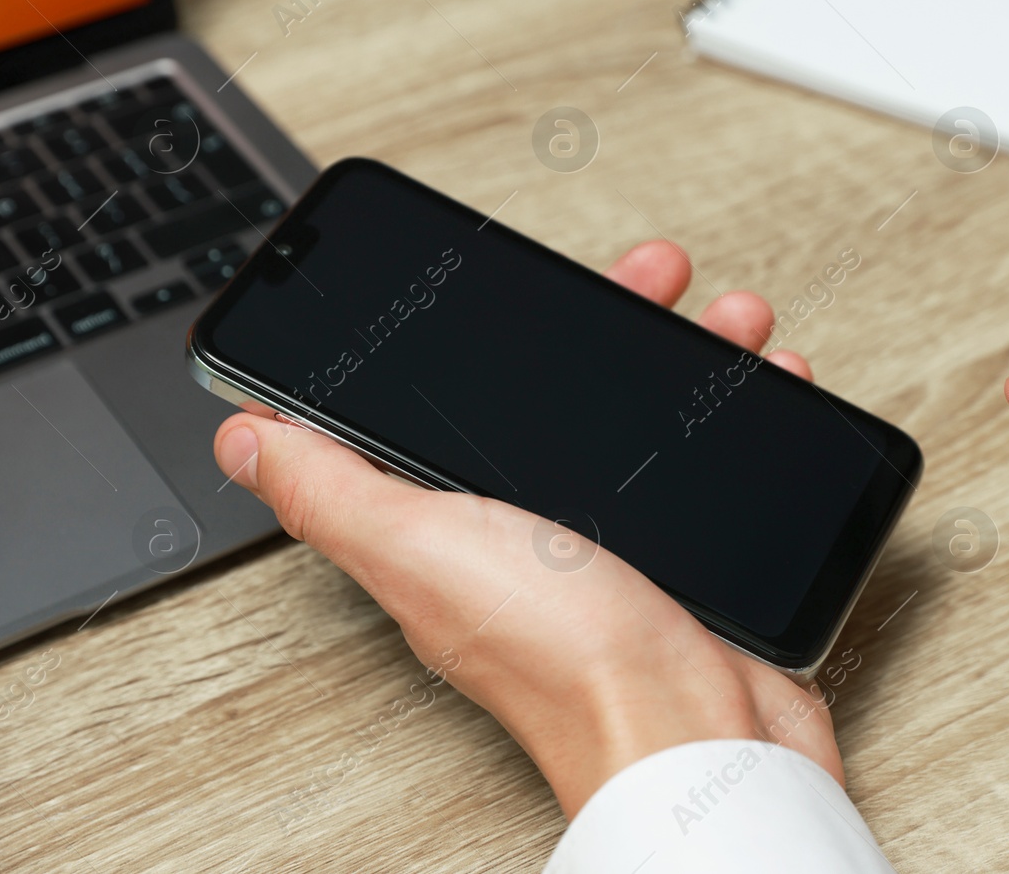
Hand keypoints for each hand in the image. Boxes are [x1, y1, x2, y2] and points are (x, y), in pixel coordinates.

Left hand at [213, 240, 837, 816]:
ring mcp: (611, 545)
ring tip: (728, 323)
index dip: (476, 337)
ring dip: (687, 354)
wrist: (692, 732)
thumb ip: (333, 490)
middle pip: (563, 400)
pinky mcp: (680, 561)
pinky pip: (702, 467)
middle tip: (652, 277)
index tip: (511, 280)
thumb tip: (243, 440)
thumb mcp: (423, 550)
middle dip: (612, 324)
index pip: (447, 409)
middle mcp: (530, 535)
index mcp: (455, 527)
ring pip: (644, 423)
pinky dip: (735, 420)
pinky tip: (765, 391)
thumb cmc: (564, 660)